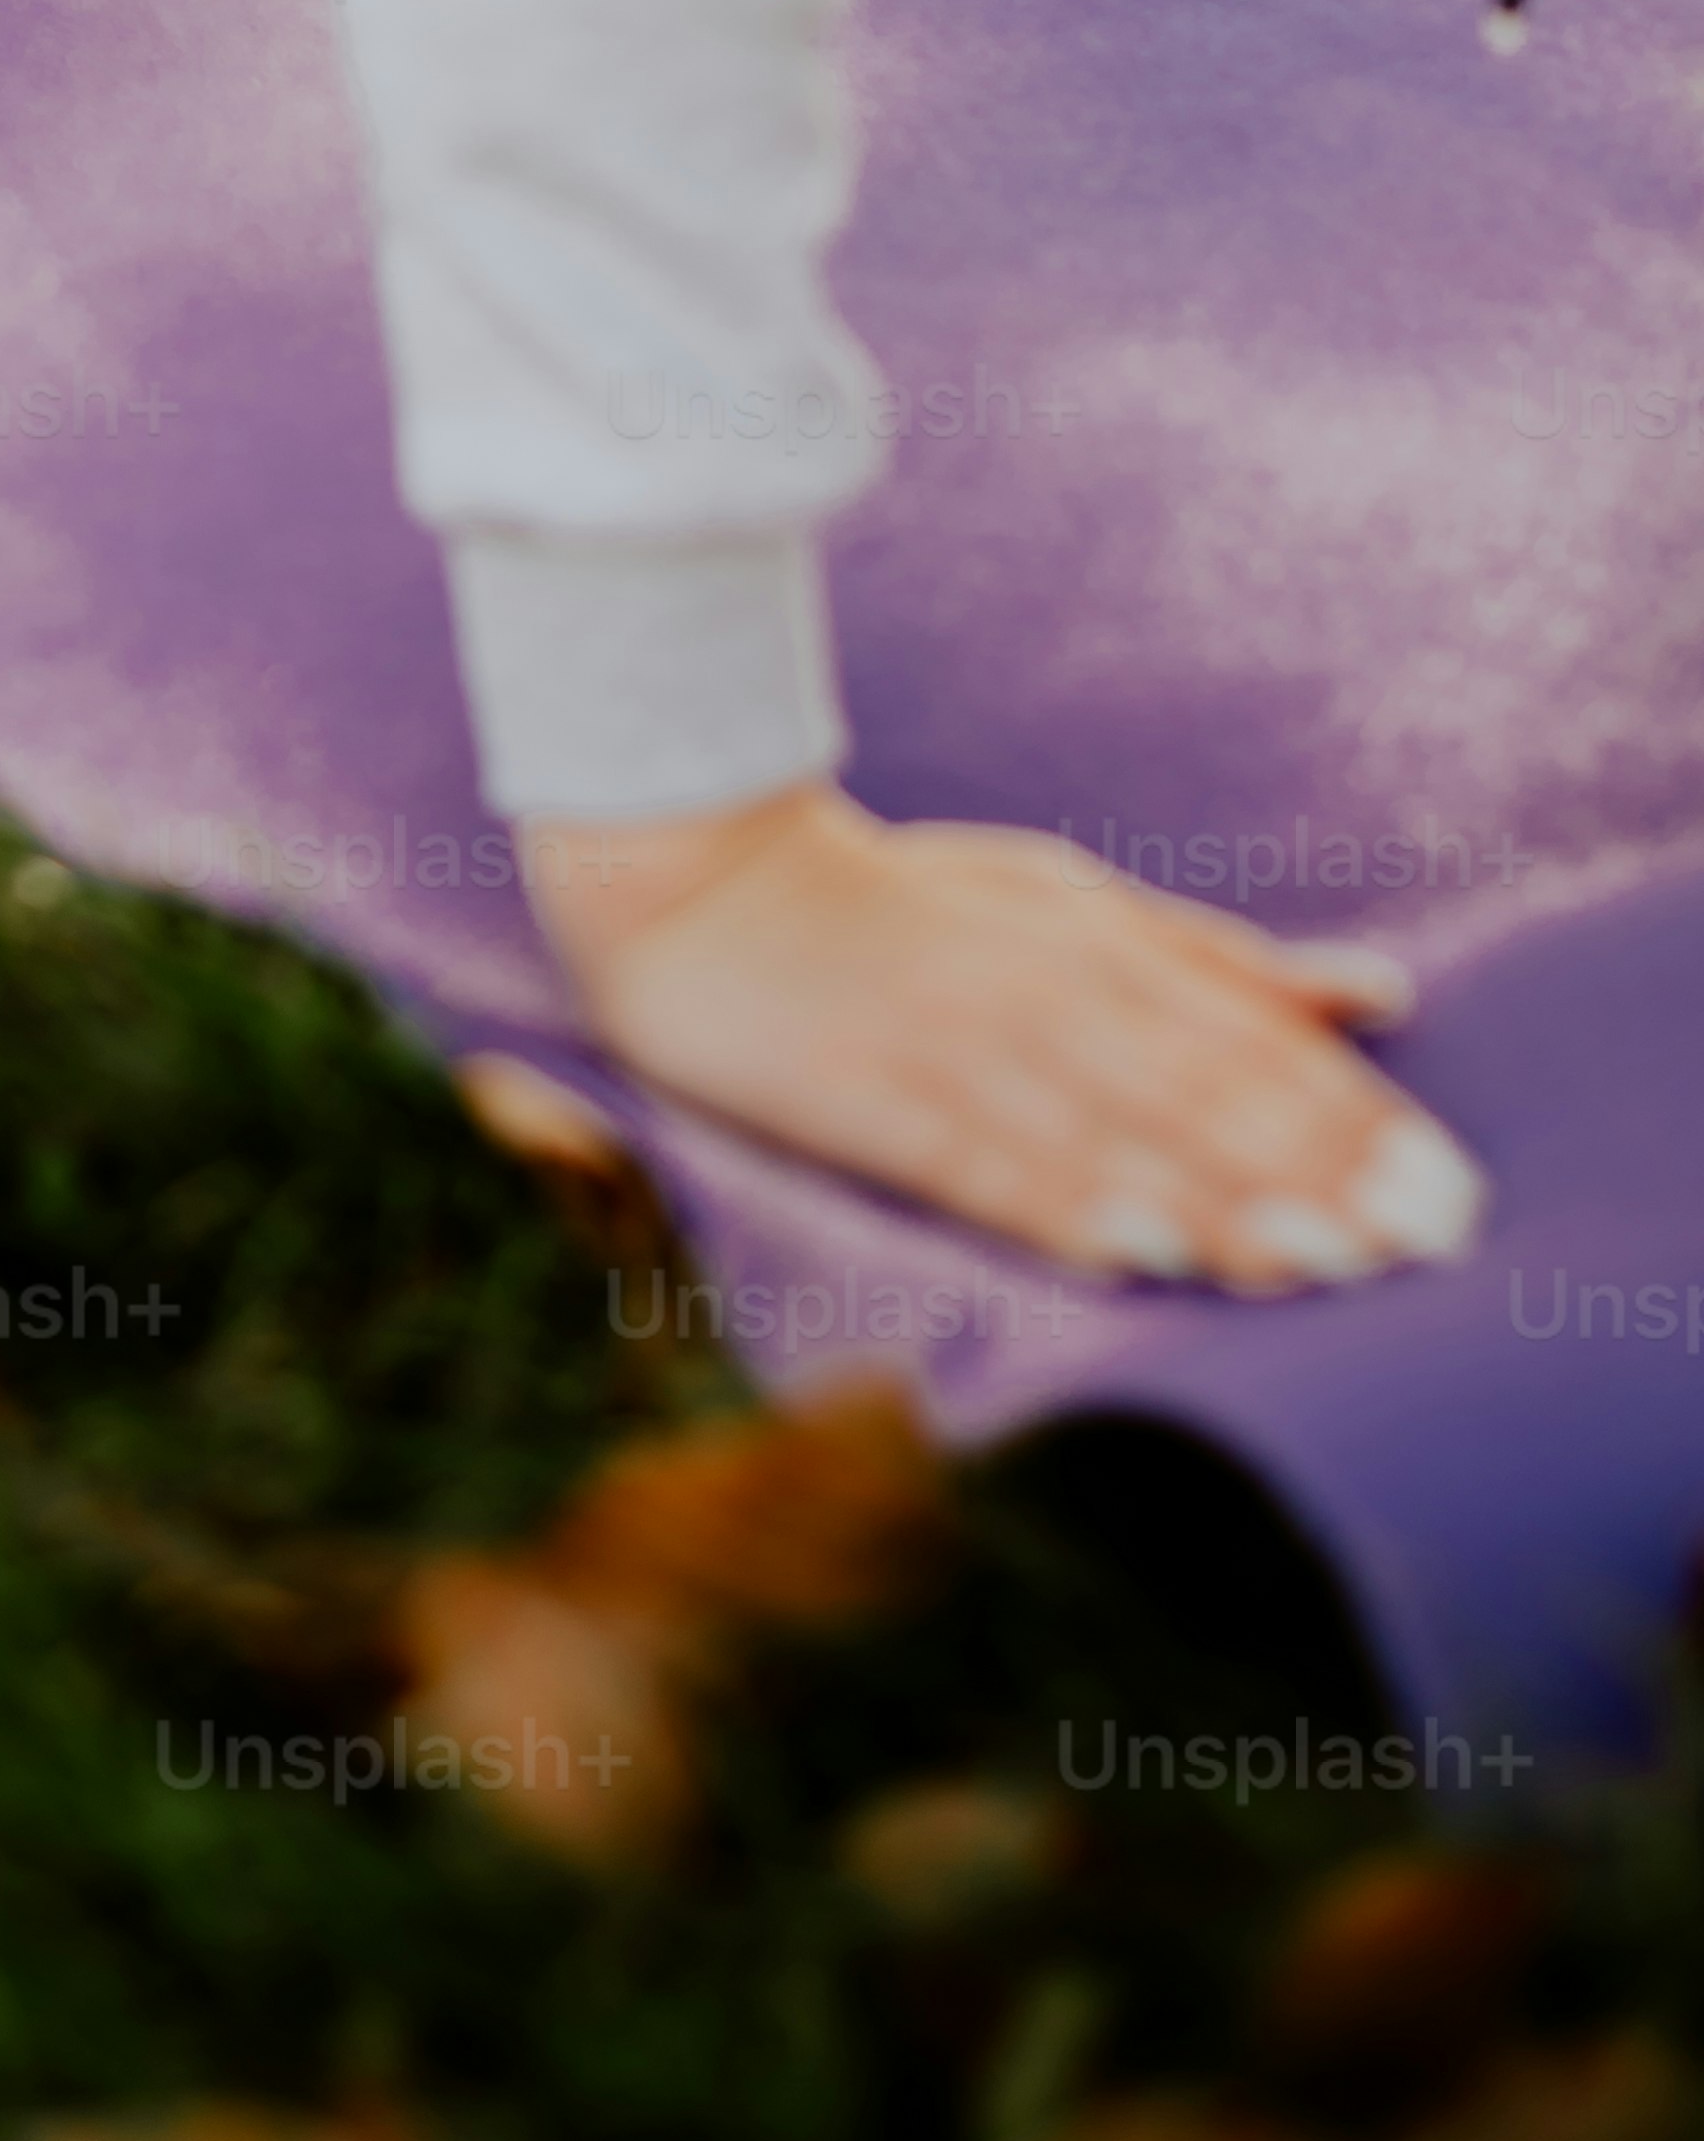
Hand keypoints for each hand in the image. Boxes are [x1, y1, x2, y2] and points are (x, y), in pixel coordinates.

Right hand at [521, 781, 1481, 1289]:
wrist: (695, 876)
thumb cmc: (901, 901)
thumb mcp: (1069, 903)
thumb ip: (1222, 961)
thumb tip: (1385, 997)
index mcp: (1098, 945)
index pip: (1245, 1039)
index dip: (1346, 1117)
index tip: (1445, 1191)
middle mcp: (1042, 994)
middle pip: (1195, 1091)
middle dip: (1311, 1170)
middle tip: (1417, 1243)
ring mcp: (955, 1048)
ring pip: (1106, 1130)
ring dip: (1213, 1199)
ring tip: (1315, 1263)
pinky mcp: (869, 1102)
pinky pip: (979, 1166)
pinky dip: (1060, 1208)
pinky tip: (1133, 1256)